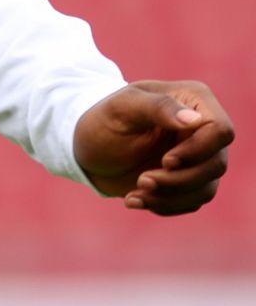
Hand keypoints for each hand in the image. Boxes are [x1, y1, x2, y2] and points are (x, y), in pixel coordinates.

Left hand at [74, 80, 233, 215]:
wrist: (85, 146)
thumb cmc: (103, 119)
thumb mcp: (121, 107)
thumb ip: (158, 107)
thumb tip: (194, 120)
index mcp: (194, 101)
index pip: (220, 131)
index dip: (198, 151)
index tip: (166, 161)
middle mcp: (203, 129)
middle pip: (216, 165)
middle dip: (179, 180)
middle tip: (142, 180)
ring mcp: (199, 157)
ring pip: (206, 188)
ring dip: (170, 196)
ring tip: (134, 193)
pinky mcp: (188, 180)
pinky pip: (191, 202)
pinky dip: (164, 205)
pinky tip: (133, 199)